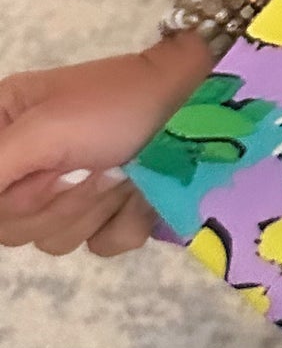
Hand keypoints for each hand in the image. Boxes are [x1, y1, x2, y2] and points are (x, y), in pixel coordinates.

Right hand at [0, 34, 207, 257]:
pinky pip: (100, 244)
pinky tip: (140, 191)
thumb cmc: (115, 105)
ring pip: (53, 241)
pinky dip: (124, 219)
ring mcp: (70, 191)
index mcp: (3, 133)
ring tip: (117, 171)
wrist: (196, 103)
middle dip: (51, 203)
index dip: (13, 197)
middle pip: (8, 228)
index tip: (39, 177)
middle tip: (81, 168)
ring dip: (92, 208)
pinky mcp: (111, 211)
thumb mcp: (40, 130)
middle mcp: (27, 164)